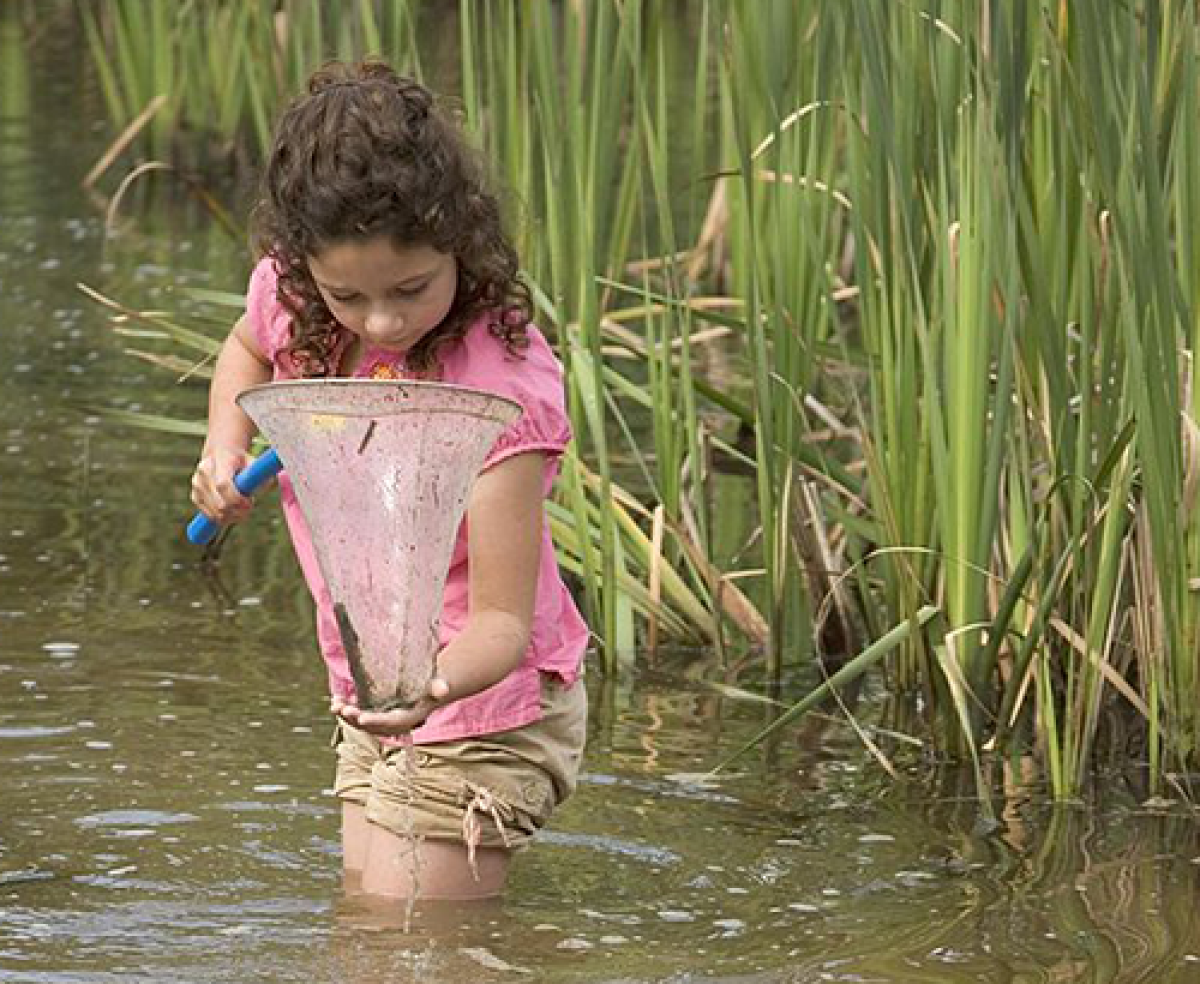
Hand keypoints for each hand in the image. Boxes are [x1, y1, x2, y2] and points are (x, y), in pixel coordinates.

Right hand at [190, 447, 253, 525]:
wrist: (221, 453)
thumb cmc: (242, 461)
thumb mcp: (254, 463)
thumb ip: (260, 475)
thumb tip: (267, 485)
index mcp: (219, 462)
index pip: (223, 485)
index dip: (237, 499)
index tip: (250, 503)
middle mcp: (204, 473)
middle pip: (219, 503)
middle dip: (237, 511)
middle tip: (249, 509)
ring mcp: (197, 485)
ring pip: (215, 513)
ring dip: (231, 517)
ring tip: (242, 511)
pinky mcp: (195, 496)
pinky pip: (209, 515)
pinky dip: (222, 518)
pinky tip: (232, 513)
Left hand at [330, 677, 450, 736]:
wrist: (426, 691)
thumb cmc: (431, 687)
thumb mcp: (436, 685)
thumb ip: (439, 688)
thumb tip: (444, 689)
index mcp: (407, 719)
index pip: (390, 723)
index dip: (375, 721)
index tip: (361, 718)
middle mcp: (392, 724)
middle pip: (371, 726)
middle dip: (355, 719)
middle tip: (343, 709)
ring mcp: (381, 720)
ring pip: (361, 722)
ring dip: (347, 715)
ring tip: (335, 704)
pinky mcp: (374, 713)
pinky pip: (357, 714)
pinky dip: (346, 709)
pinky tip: (336, 699)